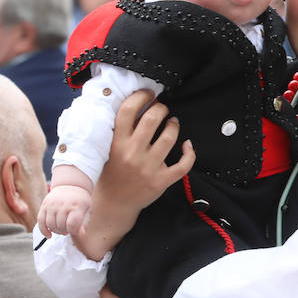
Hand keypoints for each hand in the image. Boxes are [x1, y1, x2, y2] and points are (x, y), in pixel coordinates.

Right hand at [38, 184, 92, 237]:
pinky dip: (43, 230)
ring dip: (55, 231)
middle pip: (60, 225)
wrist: (70, 186)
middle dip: (65, 231)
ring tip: (61, 229)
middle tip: (68, 229)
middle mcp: (63, 204)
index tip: (75, 230)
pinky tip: (49, 235)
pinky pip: (40, 221)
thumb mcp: (87, 210)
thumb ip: (84, 223)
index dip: (73, 231)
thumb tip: (80, 233)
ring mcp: (52, 204)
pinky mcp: (44, 205)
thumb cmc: (80, 201)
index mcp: (76, 205)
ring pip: (50, 224)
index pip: (71, 225)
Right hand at [101, 91, 194, 206]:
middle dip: (160, 108)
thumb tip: (140, 106)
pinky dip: (189, 153)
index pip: (127, 111)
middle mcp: (132, 154)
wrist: (114, 203)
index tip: (148, 94)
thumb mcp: (108, 150)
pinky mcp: (161, 181)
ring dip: (174, 125)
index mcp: (117, 143)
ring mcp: (148, 168)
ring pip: (169, 138)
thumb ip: (121, 131)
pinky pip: (182, 165)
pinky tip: (187, 145)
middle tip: (162, 108)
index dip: (140, 97)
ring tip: (172, 122)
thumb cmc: (111, 173)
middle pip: (152, 119)